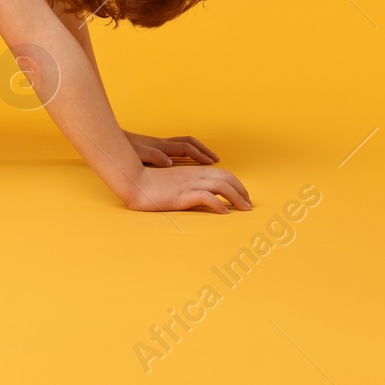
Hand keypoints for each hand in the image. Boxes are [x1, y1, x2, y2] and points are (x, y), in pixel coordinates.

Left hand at [124, 131, 218, 166]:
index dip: (199, 156)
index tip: (212, 163)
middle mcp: (163, 143)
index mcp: (161, 147)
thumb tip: (169, 163)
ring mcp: (159, 143)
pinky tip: (188, 158)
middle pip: (188, 143)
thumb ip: (153, 157)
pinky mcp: (155, 145)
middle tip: (216, 159)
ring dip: (197, 149)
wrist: (112, 138)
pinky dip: (187, 150)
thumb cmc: (123, 149)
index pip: (186, 149)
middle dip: (203, 150)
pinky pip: (177, 145)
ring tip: (207, 157)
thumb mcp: (137, 155)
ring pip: (184, 142)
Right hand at [125, 164, 251, 213]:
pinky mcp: (182, 195)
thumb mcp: (175, 181)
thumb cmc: (152, 184)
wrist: (135, 182)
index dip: (237, 184)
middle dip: (242, 191)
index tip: (243, 196)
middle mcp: (195, 175)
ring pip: (221, 186)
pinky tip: (224, 213)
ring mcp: (189, 184)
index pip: (224, 174)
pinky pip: (206, 197)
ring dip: (237, 198)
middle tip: (249, 205)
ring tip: (244, 209)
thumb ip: (189, 184)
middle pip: (227, 178)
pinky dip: (218, 205)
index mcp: (194, 171)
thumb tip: (203, 194)